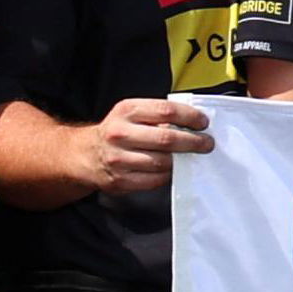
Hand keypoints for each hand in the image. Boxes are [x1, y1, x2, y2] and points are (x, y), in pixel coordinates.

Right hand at [77, 93, 213, 195]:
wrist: (86, 155)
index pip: (166, 111)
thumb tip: (191, 122)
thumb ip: (157, 114)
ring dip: (181, 160)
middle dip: (193, 142)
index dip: (190, 117)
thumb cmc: (117, 131)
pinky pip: (154, 180)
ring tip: (190, 157)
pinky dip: (168, 175)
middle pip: (167, 138)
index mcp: (127, 111)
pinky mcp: (121, 180)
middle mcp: (120, 134)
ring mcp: (119, 159)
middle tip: (206, 143)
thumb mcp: (132, 113)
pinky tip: (171, 168)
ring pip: (162, 162)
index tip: (203, 122)